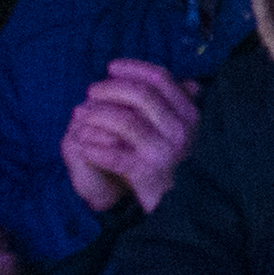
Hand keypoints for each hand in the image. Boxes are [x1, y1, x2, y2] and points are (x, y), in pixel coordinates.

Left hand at [61, 60, 204, 216]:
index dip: (133, 68)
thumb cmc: (182, 166)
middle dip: (111, 88)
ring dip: (98, 113)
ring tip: (83, 115)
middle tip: (91, 90)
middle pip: (141, 95)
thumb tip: (189, 82)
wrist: (187, 208)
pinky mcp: (147, 173)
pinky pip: (114, 155)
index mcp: (190, 115)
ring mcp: (164, 151)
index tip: (111, 66)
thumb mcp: (190, 133)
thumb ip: (184, 108)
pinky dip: (95, 147)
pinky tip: (84, 144)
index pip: (161, 79)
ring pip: (125, 120)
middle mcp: (180, 130)